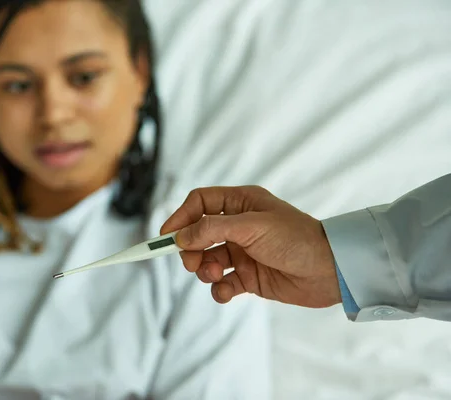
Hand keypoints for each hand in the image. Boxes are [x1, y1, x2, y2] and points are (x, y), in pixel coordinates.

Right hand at [161, 186, 340, 307]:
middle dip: (190, 249)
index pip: (199, 204)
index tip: (165, 236)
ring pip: (207, 260)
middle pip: (197, 234)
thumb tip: (179, 236)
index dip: (180, 218)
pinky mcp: (248, 277)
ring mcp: (242, 253)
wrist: (329, 272)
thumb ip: (212, 229)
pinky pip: (222, 284)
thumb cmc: (295, 239)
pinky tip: (226, 291)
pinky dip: (219, 289)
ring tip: (214, 275)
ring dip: (204, 270)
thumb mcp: (251, 226)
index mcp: (240, 204)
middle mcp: (238, 226)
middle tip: (191, 262)